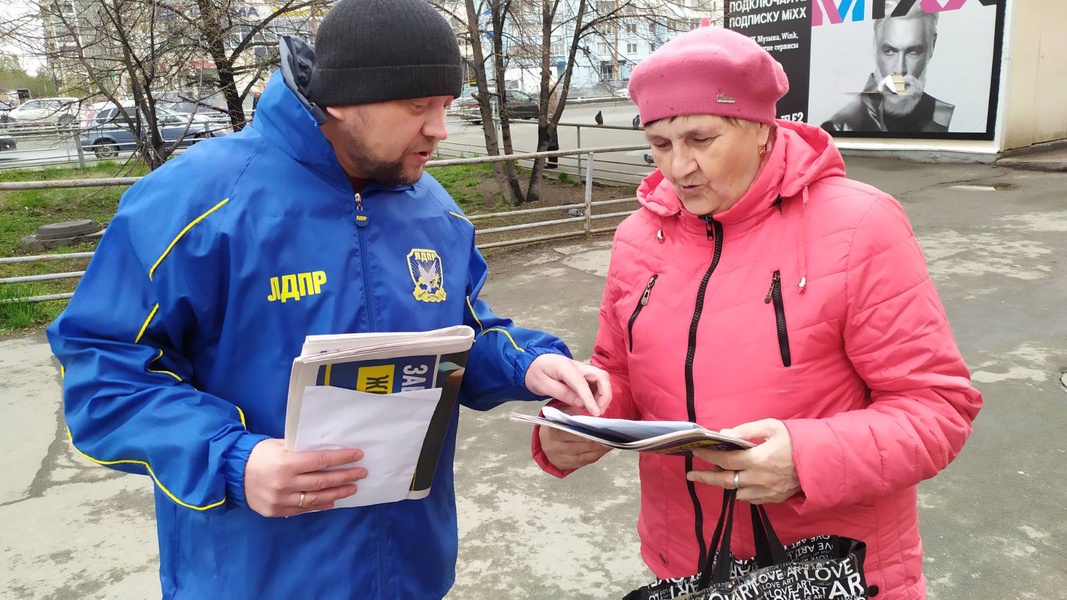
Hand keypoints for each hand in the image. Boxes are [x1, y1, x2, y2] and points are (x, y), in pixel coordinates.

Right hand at [244, 439, 367, 516]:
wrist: (231, 473)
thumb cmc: (258, 454)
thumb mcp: (279, 445)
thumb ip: (300, 450)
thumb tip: (326, 451)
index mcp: (286, 463)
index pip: (321, 461)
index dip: (341, 459)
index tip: (358, 456)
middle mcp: (285, 483)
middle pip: (322, 481)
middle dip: (345, 476)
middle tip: (361, 473)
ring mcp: (281, 500)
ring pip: (316, 497)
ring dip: (337, 493)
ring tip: (352, 488)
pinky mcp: (276, 511)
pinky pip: (303, 509)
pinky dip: (319, 505)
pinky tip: (332, 501)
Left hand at [525, 353, 611, 415]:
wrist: (533, 364)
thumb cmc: (536, 373)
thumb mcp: (543, 385)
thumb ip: (562, 393)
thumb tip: (581, 403)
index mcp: (565, 366)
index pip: (582, 383)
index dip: (590, 399)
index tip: (596, 413)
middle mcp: (578, 366)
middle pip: (601, 376)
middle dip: (605, 395)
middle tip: (599, 411)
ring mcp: (582, 370)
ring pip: (602, 380)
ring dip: (603, 396)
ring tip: (595, 410)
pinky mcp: (584, 376)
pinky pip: (597, 384)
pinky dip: (598, 395)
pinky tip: (591, 405)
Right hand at [538, 407, 611, 469]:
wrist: (545, 438)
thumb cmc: (557, 423)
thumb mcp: (564, 414)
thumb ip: (577, 418)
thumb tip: (596, 423)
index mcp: (552, 433)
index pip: (570, 435)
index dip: (585, 436)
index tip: (599, 434)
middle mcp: (554, 448)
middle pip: (577, 448)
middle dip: (595, 444)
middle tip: (610, 440)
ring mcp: (559, 458)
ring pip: (581, 457)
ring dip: (597, 452)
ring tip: (610, 445)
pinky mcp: (564, 465)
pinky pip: (582, 463)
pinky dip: (594, 457)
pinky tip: (603, 451)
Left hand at [686, 419, 800, 504]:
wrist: (823, 460)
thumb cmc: (797, 440)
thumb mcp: (772, 427)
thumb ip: (746, 430)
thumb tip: (724, 434)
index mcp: (758, 459)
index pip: (725, 459)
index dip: (708, 456)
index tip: (696, 451)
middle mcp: (759, 479)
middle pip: (725, 481)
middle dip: (706, 478)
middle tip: (692, 476)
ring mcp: (767, 491)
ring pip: (737, 492)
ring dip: (726, 484)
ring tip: (719, 474)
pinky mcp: (774, 499)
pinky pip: (751, 498)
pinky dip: (742, 490)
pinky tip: (740, 481)